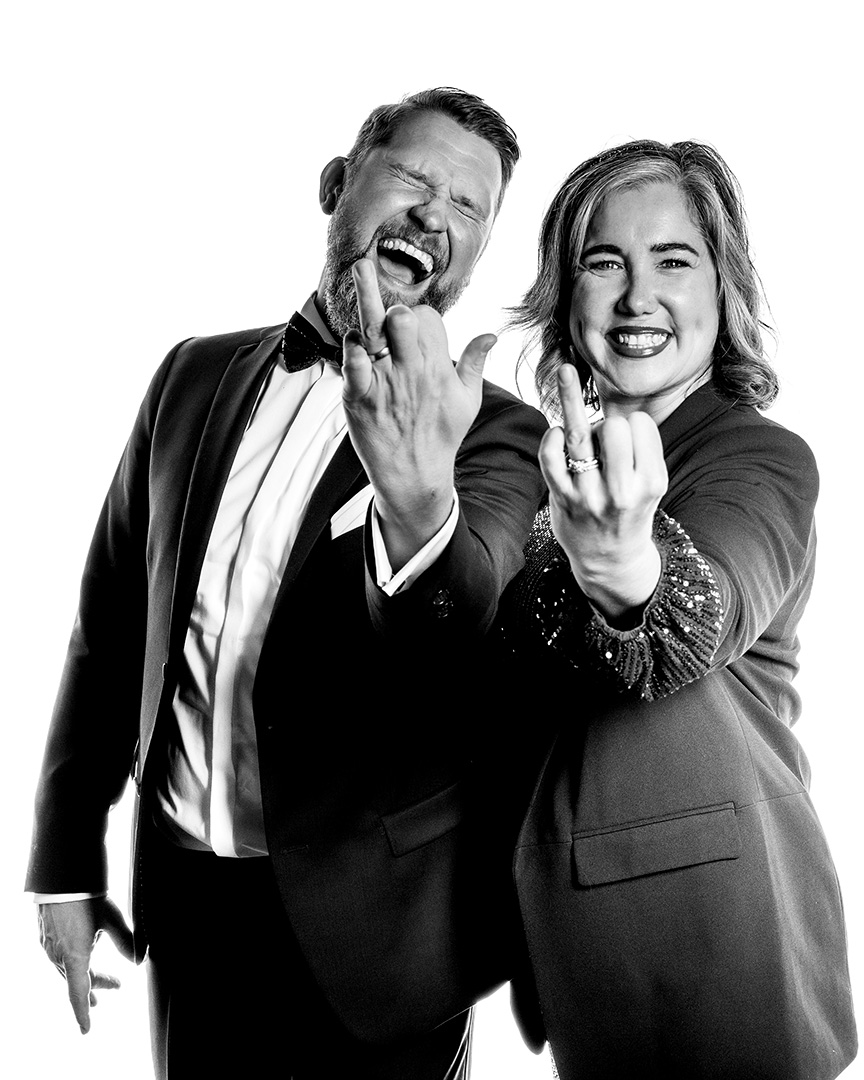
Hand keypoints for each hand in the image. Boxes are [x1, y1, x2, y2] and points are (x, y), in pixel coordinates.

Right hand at [38, 896, 133, 1032]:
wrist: (62, 876)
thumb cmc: (87, 896)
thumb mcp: (112, 919)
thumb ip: (126, 941)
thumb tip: (139, 959)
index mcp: (74, 957)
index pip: (78, 994)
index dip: (83, 1013)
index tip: (86, 1029)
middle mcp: (58, 956)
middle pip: (76, 981)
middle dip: (94, 988)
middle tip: (110, 992)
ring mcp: (49, 946)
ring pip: (67, 968)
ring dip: (84, 975)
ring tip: (97, 979)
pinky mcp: (45, 935)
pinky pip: (59, 956)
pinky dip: (73, 962)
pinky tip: (82, 953)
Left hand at [342, 258, 494, 570]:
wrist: (415, 478)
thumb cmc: (441, 436)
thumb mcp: (467, 401)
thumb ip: (473, 364)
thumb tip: (490, 335)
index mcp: (438, 366)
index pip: (429, 320)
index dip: (421, 318)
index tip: (416, 331)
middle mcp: (412, 370)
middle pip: (406, 319)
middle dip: (401, 311)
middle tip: (396, 317)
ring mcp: (385, 382)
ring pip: (377, 331)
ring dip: (368, 298)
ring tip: (361, 265)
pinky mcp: (359, 398)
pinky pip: (354, 364)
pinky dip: (351, 347)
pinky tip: (352, 335)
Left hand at [539, 363, 666, 622]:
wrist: (611, 560)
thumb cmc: (630, 511)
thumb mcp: (650, 485)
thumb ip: (638, 450)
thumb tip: (602, 409)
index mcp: (651, 482)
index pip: (641, 424)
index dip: (632, 423)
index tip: (630, 438)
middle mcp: (622, 491)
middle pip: (613, 426)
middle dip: (607, 422)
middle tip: (605, 442)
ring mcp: (589, 496)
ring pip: (580, 433)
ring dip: (574, 407)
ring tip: (565, 373)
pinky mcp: (562, 500)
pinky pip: (550, 457)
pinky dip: (551, 437)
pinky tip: (557, 433)